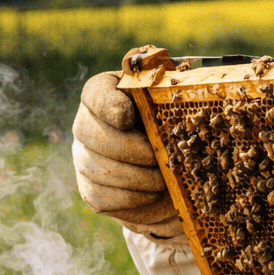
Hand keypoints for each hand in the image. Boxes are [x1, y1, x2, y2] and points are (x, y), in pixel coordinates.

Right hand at [71, 72, 183, 238]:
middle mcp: (89, 124)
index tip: (128, 116)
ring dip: (135, 176)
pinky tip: (152, 193)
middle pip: (88, 133)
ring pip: (96, 167)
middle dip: (129, 149)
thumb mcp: (182, 105)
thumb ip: (178, 87)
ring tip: (163, 178)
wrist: (177, 177)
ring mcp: (86, 158)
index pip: (95, 92)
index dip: (107, 104)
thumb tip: (188, 76)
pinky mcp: (91, 190)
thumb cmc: (179, 130)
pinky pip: (101, 196)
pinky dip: (131, 197)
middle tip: (159, 157)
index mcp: (112, 95)